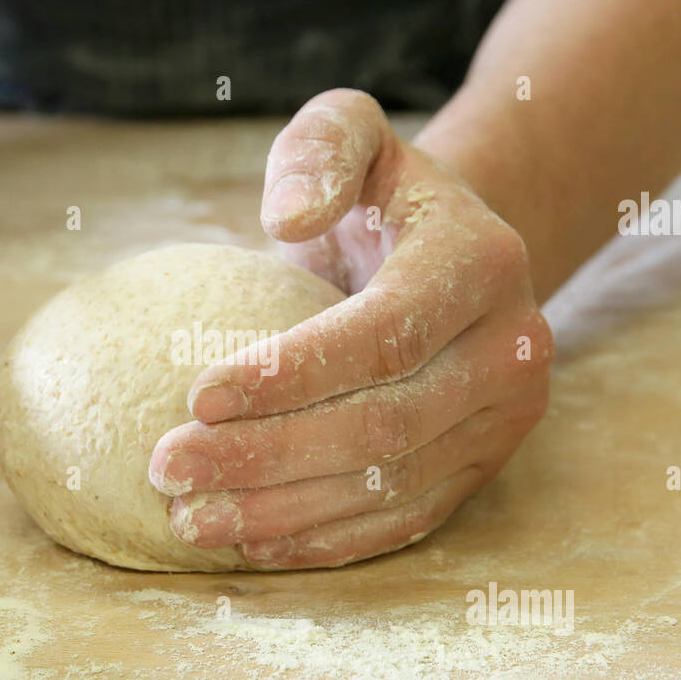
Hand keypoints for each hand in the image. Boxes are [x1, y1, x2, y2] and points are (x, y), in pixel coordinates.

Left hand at [149, 89, 552, 568]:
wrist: (458, 255)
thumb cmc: (383, 196)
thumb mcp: (351, 135)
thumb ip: (318, 151)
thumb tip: (287, 218)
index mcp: (481, 263)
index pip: (382, 334)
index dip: (289, 374)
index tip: (195, 397)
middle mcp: (512, 348)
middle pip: (383, 425)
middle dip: (266, 456)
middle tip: (168, 469)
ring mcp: (504, 419)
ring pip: (390, 487)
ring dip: (284, 513)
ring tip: (189, 520)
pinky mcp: (482, 467)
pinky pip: (405, 520)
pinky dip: (326, 541)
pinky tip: (252, 544)